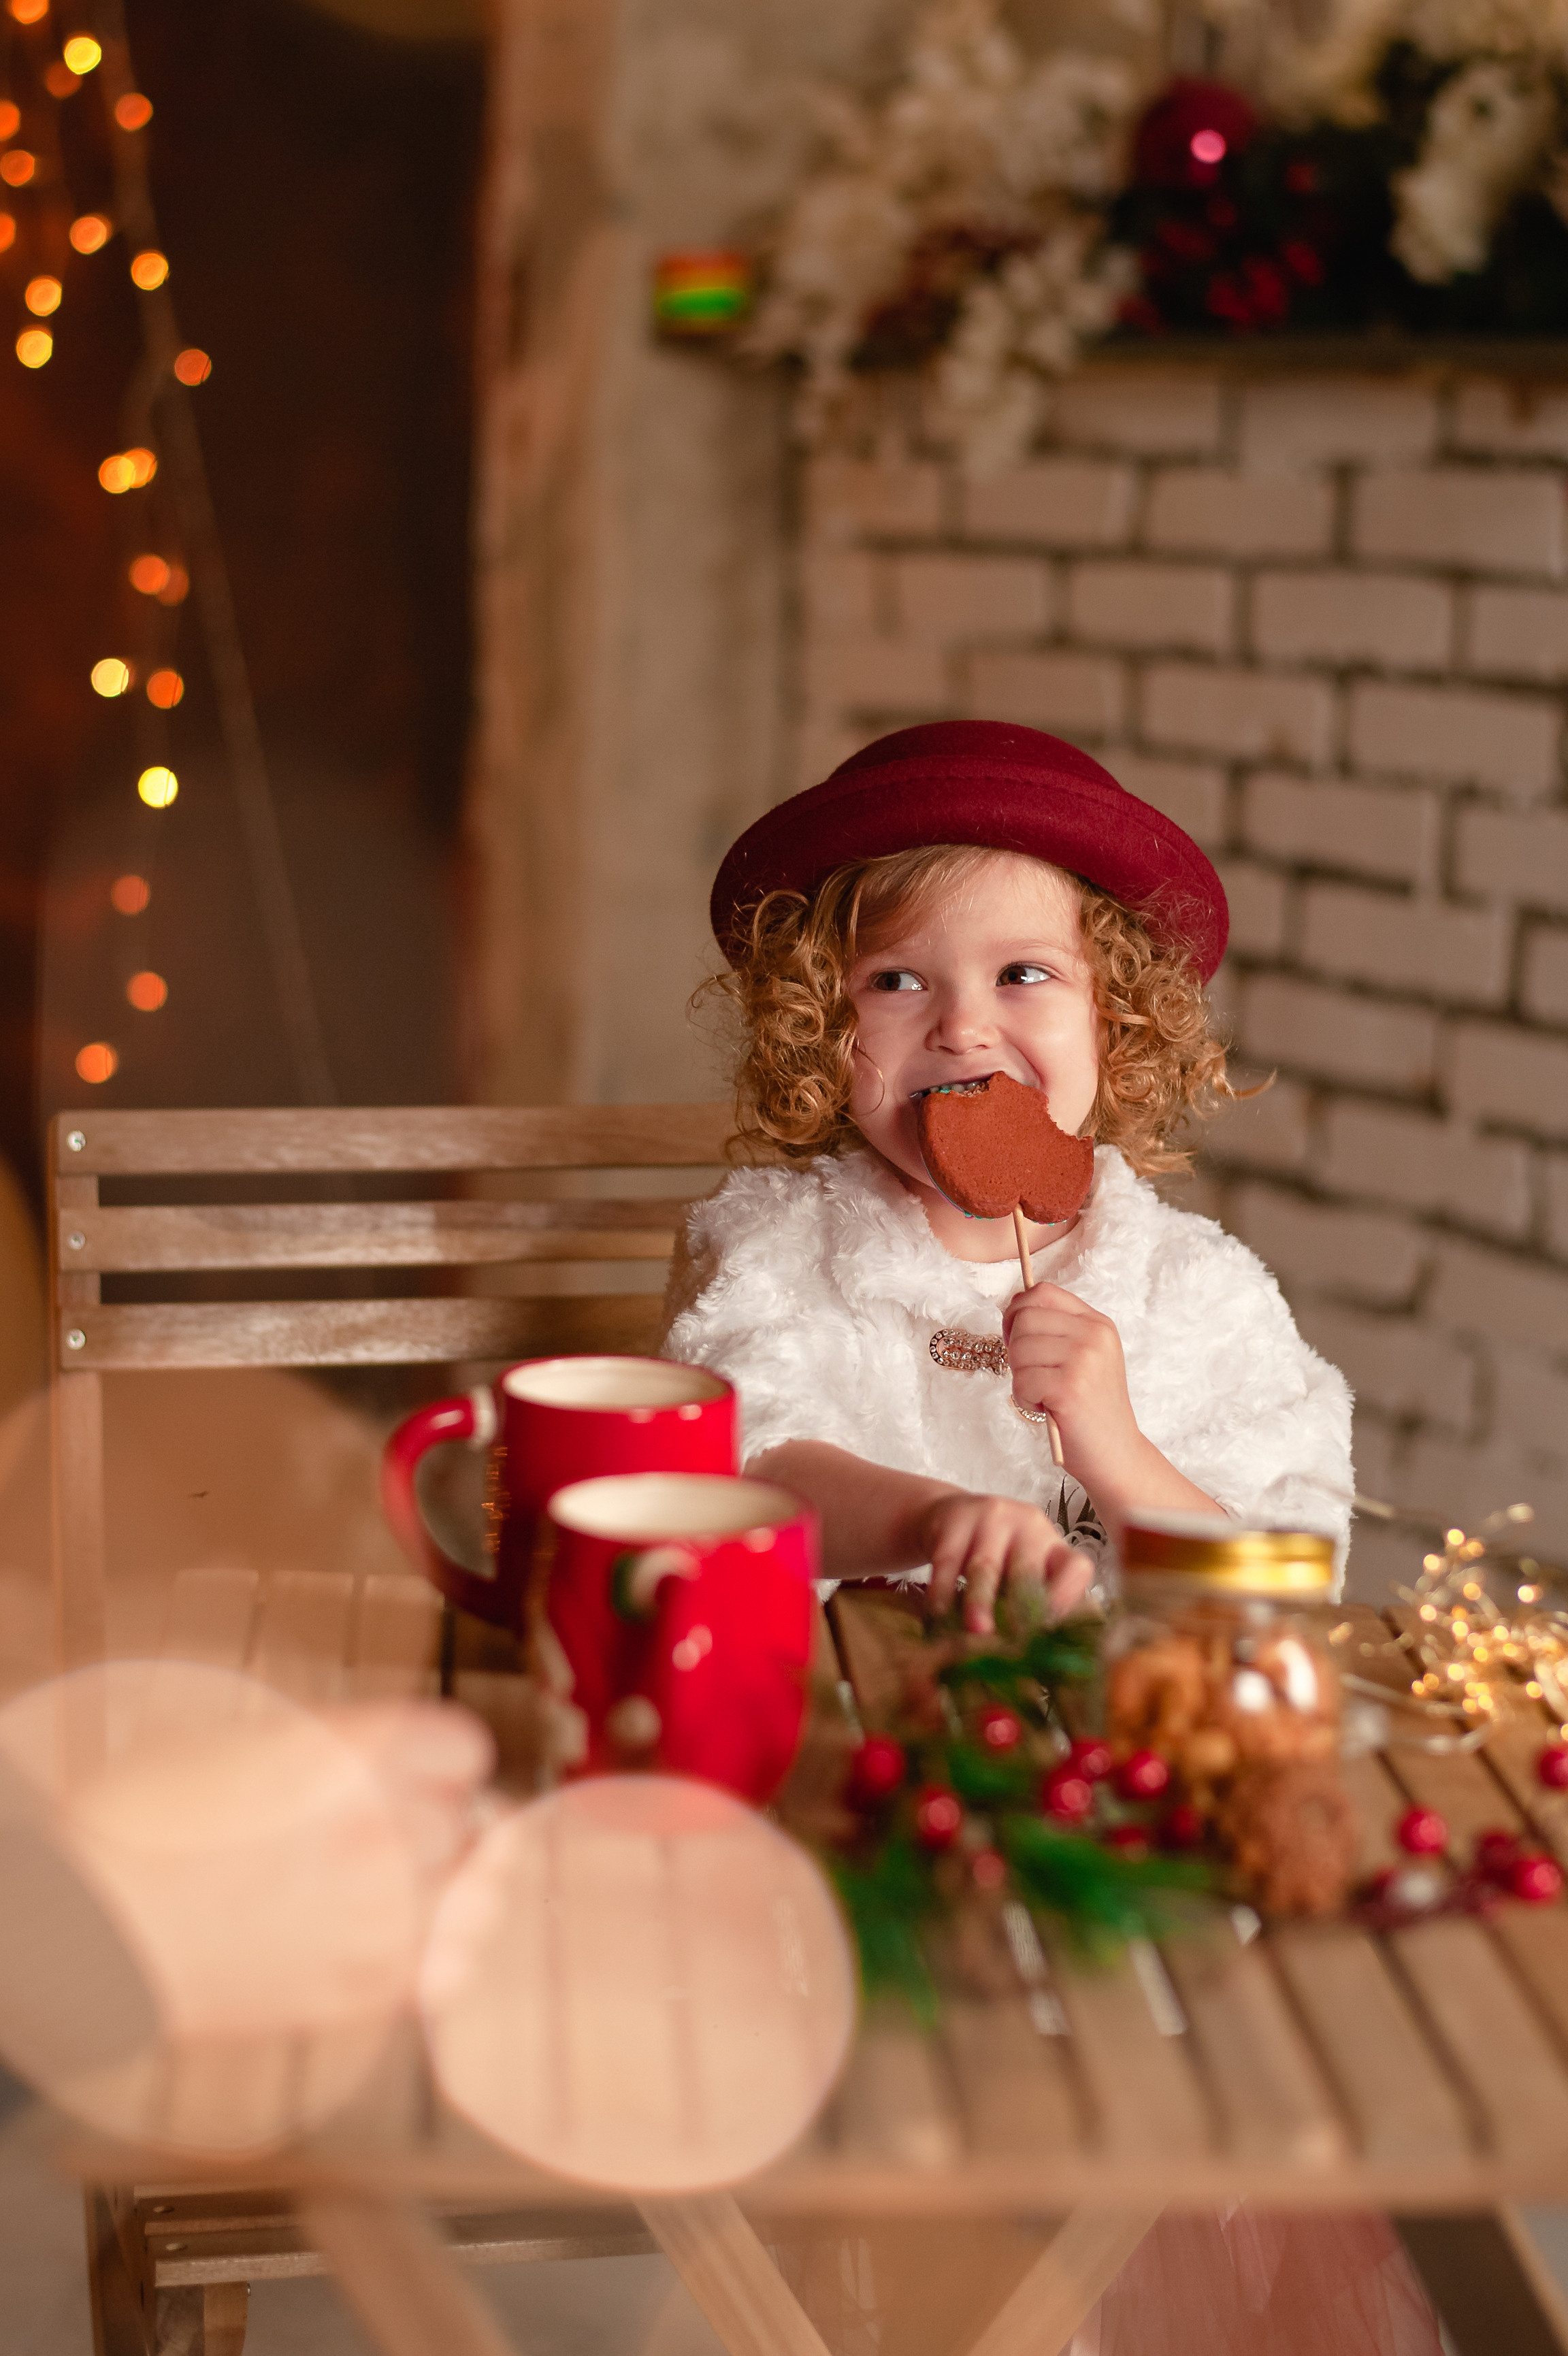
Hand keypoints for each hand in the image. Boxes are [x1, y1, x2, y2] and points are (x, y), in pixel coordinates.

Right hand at [917, 1491, 1095, 1635]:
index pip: (1076, 1569)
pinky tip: (938, 1614)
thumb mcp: (1019, 1576)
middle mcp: (1030, 1525)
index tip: (1048, 1631)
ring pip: (985, 1566)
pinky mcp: (958, 1516)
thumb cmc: (996, 1558)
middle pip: (1026, 1571)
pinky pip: (948, 1560)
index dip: (1067, 1600)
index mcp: (1054, 1546)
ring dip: (979, 1603)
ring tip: (974, 1632)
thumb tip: (1038, 1662)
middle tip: (1008, 1646)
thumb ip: (1029, 1608)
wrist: (953, 1514)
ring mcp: (993, 1516)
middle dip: (1017, 1611)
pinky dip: (942, 1591)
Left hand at [1003, 1281, 1223, 1533]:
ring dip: (1021, 1379)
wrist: (1115, 1454)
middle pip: (1024, 1318)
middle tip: (1036, 1377)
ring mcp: (1084, 1359)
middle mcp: (1094, 1335)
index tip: (1018, 1338)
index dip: (1018, 1312)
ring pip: (1018, 1350)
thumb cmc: (1089, 1408)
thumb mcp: (1083, 1357)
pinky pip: (1020, 1382)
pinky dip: (1025, 1400)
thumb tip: (1013, 1307)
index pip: (1042, 1292)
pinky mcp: (1070, 1387)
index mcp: (1097, 1323)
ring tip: (1045, 1395)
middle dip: (1017, 1350)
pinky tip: (1047, 1409)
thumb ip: (1055, 1329)